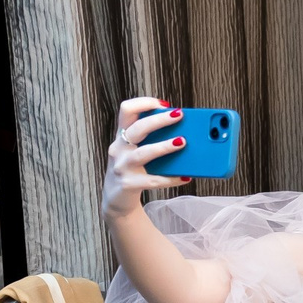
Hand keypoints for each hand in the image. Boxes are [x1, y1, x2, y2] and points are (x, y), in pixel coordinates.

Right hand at [102, 97, 188, 218]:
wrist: (116, 199)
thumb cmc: (133, 169)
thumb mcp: (137, 150)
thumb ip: (152, 139)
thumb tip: (186, 130)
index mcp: (122, 136)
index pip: (126, 110)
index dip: (143, 103)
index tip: (163, 104)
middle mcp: (119, 149)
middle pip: (137, 128)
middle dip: (159, 120)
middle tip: (180, 115)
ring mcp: (122, 167)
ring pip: (144, 153)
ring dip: (164, 146)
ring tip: (182, 142)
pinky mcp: (129, 185)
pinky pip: (153, 180)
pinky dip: (171, 178)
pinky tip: (186, 176)